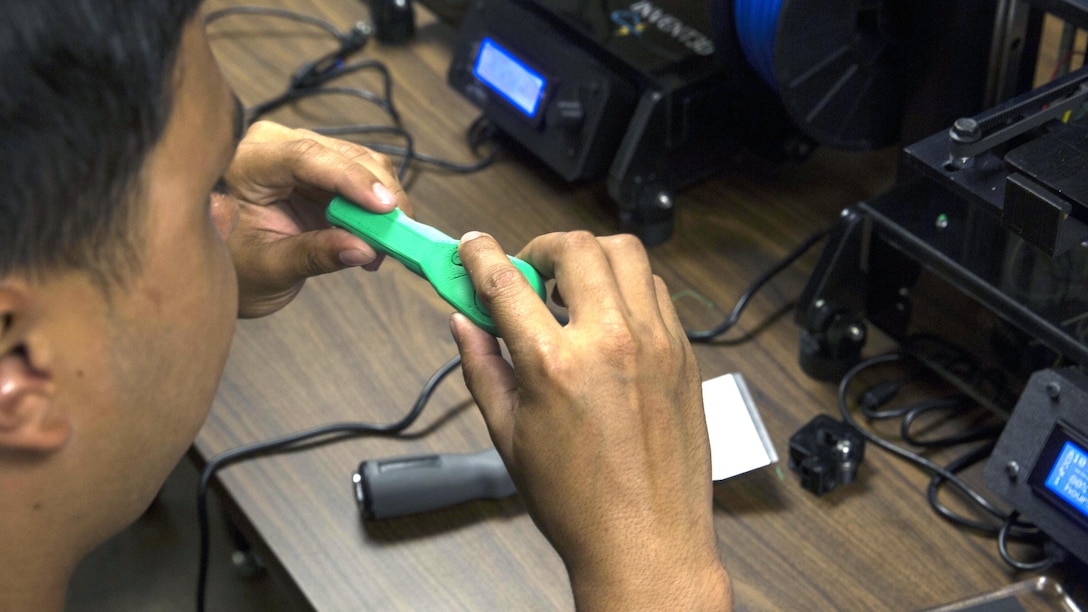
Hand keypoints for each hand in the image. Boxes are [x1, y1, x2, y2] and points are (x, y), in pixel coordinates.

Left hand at [213, 121, 411, 317]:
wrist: (220, 265)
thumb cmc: (232, 265)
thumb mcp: (269, 268)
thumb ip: (314, 255)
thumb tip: (365, 249)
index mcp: (249, 160)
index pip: (306, 156)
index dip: (351, 180)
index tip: (385, 207)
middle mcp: (278, 144)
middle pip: (345, 156)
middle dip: (380, 196)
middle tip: (399, 239)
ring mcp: (304, 153)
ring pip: (364, 163)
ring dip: (384, 204)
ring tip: (384, 248)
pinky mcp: (323, 169)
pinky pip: (363, 178)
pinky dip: (377, 207)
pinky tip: (377, 239)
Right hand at [450, 231, 730, 609]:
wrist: (646, 542)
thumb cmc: (578, 502)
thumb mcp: (509, 435)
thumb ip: (482, 368)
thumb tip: (464, 325)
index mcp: (556, 364)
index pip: (506, 281)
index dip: (480, 255)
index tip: (472, 247)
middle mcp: (611, 340)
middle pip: (575, 247)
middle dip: (542, 247)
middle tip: (528, 273)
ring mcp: (656, 343)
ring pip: (627, 254)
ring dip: (591, 258)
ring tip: (572, 291)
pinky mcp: (684, 354)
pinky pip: (656, 292)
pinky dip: (628, 287)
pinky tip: (610, 317)